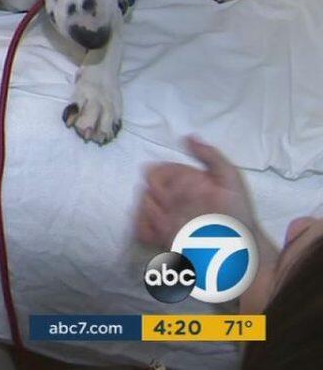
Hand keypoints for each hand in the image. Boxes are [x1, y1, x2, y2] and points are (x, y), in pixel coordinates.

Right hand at [136, 137, 258, 248]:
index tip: (188, 188)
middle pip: (144, 190)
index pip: (156, 173)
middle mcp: (169, 197)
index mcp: (181, 181)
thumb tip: (188, 137)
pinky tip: (163, 232)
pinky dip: (146, 229)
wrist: (243, 246)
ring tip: (178, 223)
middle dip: (161, 198)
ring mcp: (163, 217)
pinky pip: (139, 229)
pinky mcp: (159, 237)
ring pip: (139, 209)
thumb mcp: (230, 178)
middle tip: (184, 208)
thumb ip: (210, 156)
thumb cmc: (237, 210)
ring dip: (154, 214)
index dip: (167, 180)